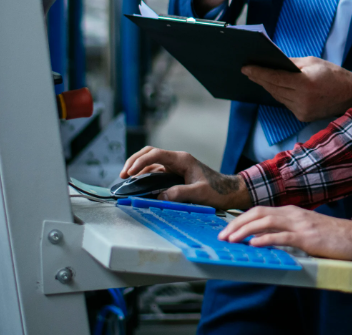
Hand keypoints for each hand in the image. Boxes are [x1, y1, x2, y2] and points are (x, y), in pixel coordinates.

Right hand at [119, 147, 252, 211]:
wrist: (229, 191)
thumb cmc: (217, 191)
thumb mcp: (199, 193)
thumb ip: (180, 193)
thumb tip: (159, 196)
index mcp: (182, 160)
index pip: (156, 154)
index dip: (140, 162)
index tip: (129, 172)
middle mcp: (177, 160)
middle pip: (150, 154)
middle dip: (134, 161)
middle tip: (122, 175)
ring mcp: (175, 167)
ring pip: (151, 163)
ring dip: (137, 169)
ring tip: (126, 181)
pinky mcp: (175, 175)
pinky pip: (155, 172)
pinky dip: (144, 176)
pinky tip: (138, 185)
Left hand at [219, 206, 351, 263]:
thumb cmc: (331, 236)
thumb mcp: (305, 229)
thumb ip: (287, 230)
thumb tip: (265, 238)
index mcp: (291, 211)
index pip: (260, 210)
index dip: (241, 219)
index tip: (227, 229)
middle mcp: (293, 214)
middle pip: (258, 213)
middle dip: (237, 223)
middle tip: (222, 235)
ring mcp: (300, 224)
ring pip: (266, 222)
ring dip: (245, 230)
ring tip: (231, 240)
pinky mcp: (306, 237)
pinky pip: (282, 236)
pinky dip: (265, 239)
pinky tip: (253, 244)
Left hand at [243, 57, 351, 119]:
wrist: (350, 94)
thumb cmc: (333, 74)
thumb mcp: (313, 62)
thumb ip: (292, 63)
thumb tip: (274, 61)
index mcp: (305, 83)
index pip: (276, 78)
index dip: (259, 72)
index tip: (246, 68)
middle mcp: (301, 99)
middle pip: (274, 88)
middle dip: (260, 79)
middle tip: (248, 71)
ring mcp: (301, 110)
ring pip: (277, 97)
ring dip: (268, 87)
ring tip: (257, 77)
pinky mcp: (302, 116)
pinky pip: (285, 103)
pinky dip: (279, 94)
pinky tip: (273, 87)